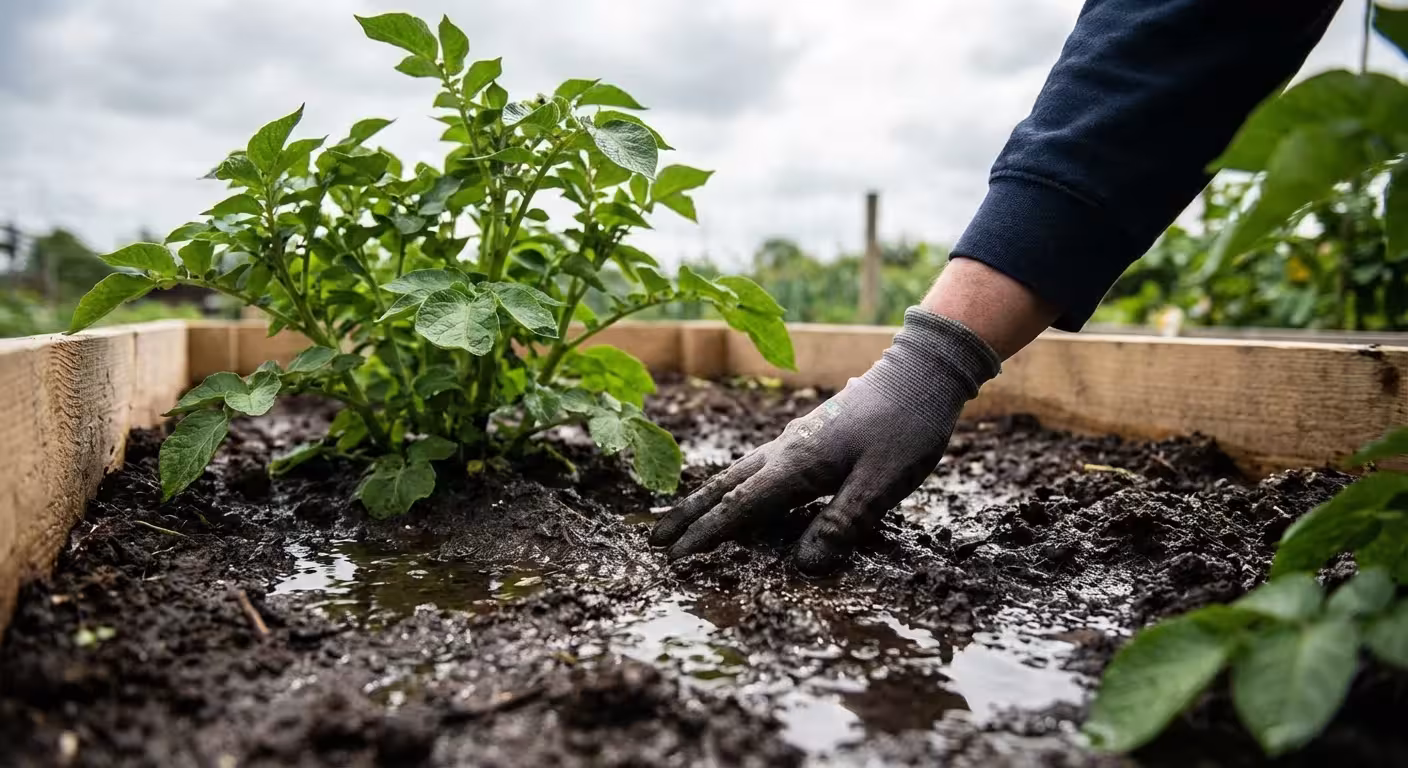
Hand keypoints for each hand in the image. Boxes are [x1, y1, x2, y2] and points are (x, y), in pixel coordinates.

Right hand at [649, 308, 1001, 573]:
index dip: (708, 534)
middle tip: (655, 538)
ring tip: (684, 517)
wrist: (922, 372)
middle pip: (726, 487)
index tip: (675, 557)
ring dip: (708, 497)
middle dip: (690, 514)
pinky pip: (759, 464)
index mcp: (798, 466)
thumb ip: (842, 524)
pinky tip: (741, 489)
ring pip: (739, 472)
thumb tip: (802, 568)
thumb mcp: (883, 483)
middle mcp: (786, 450)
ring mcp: (796, 439)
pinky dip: (736, 483)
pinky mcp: (810, 435)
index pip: (741, 507)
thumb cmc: (908, 427)